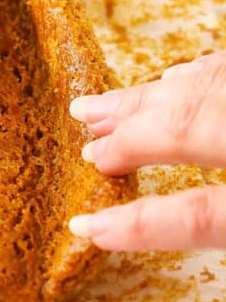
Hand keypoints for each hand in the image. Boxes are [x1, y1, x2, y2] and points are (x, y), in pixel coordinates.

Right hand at [68, 52, 225, 250]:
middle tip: (89, 150)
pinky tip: (173, 77)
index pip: (199, 214)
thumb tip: (147, 228)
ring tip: (101, 108)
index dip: (141, 224)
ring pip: (202, 88)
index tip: (89, 228)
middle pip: (185, 127)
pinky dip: (194, 73)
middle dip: (127, 137)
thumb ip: (218, 223)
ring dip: (145, 98)